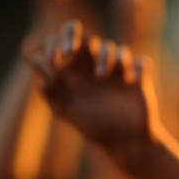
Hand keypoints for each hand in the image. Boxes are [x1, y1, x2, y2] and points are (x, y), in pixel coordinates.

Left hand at [24, 20, 162, 161]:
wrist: (126, 141)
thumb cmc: (94, 127)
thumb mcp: (66, 110)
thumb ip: (50, 87)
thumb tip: (37, 59)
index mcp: (75, 70)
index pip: (61, 43)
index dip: (55, 43)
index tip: (56, 57)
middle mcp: (94, 65)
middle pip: (84, 36)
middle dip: (76, 38)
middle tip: (69, 51)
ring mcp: (118, 70)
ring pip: (112, 47)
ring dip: (105, 57)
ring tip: (101, 76)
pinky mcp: (139, 76)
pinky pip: (140, 61)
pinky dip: (136, 67)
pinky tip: (131, 82)